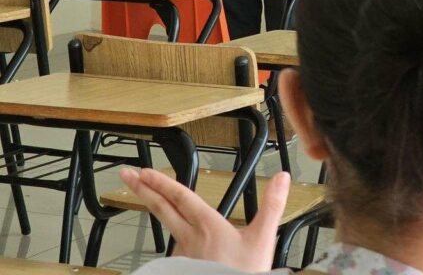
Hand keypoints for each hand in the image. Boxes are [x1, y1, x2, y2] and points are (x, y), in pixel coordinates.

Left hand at [119, 167, 289, 271]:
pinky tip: (175, 235)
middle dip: (144, 189)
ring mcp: (183, 255)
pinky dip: (172, 233)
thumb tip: (282, 178)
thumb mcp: (263, 239)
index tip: (145, 172)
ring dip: (154, 208)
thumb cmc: (244, 274)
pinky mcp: (182, 268)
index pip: (181, 198)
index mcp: (208, 226)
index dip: (162, 182)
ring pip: (167, 226)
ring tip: (146, 196)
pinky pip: (175, 246)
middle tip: (127, 175)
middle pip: (162, 209)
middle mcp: (189, 238)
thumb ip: (272, 206)